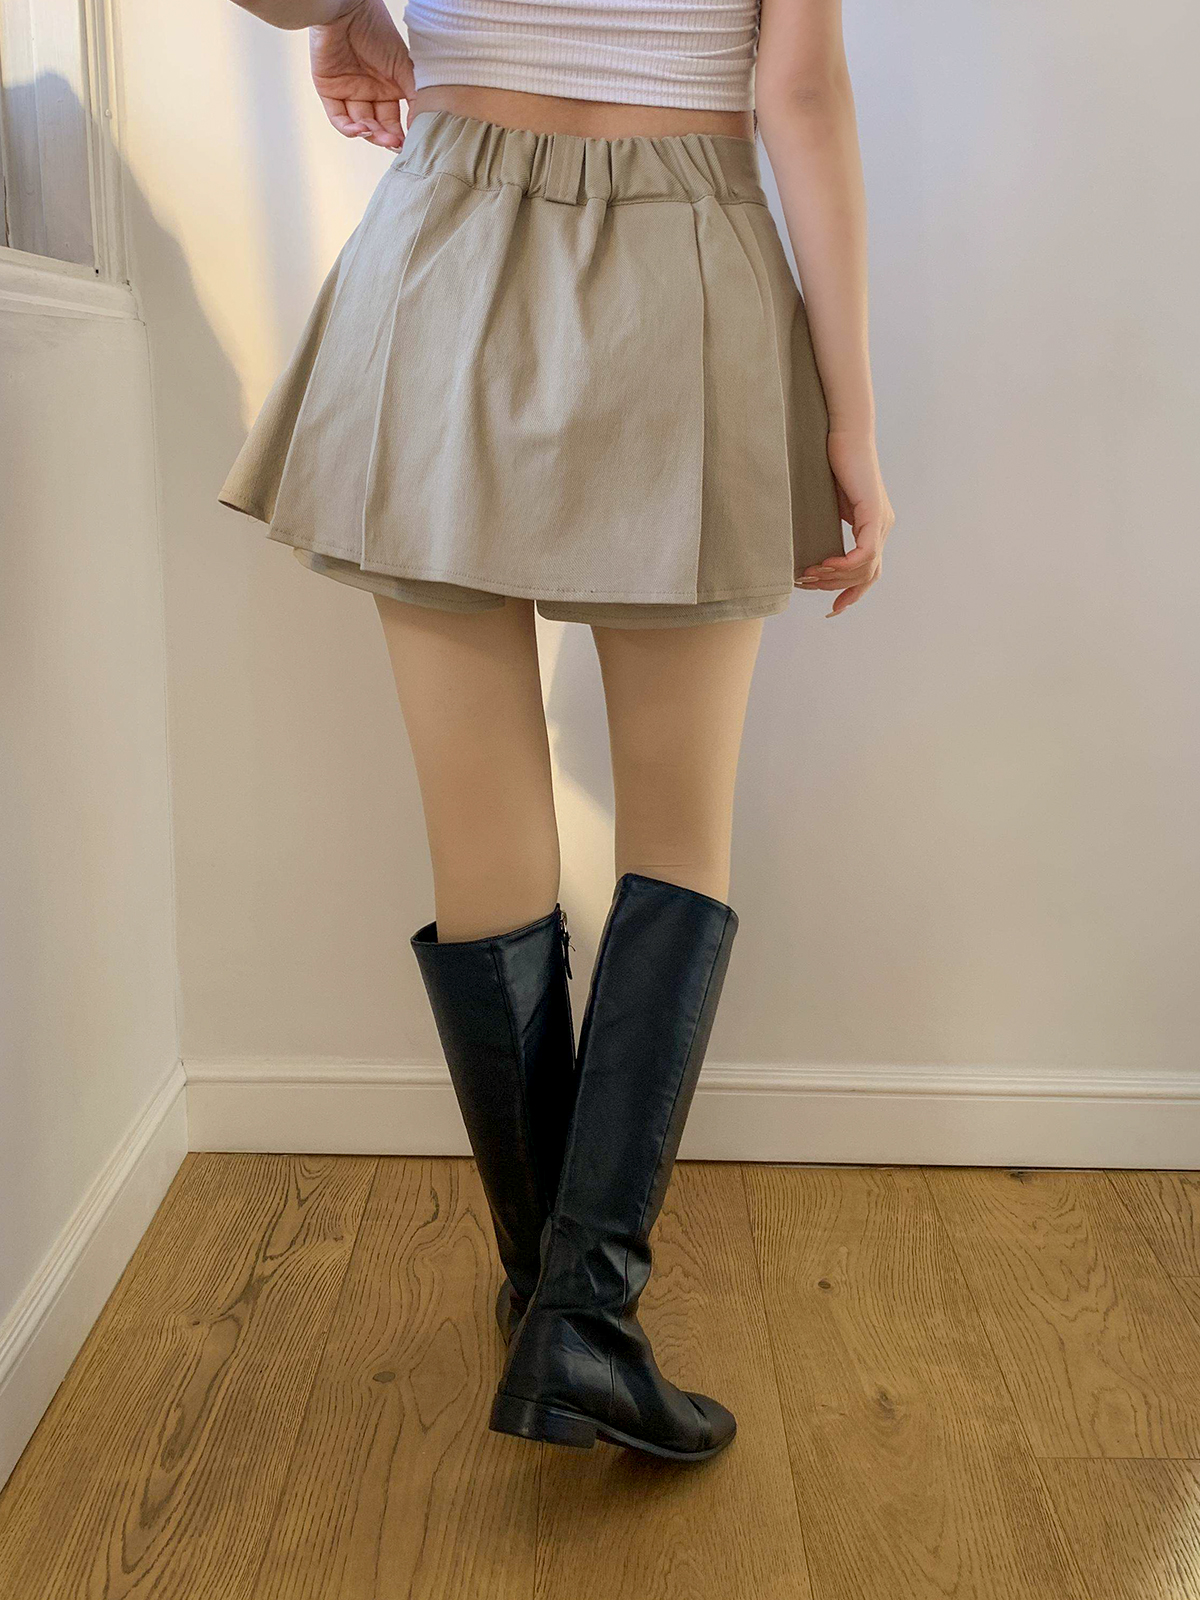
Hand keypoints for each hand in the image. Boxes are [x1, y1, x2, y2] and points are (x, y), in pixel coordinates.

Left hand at [310, 0, 415, 149]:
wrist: (347, 10)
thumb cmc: (377, 30)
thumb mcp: (405, 67)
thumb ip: (416, 97)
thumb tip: (421, 127)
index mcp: (389, 86)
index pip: (395, 119)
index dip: (401, 134)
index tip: (409, 144)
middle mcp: (370, 91)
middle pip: (378, 125)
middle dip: (386, 137)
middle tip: (395, 143)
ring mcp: (349, 91)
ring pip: (360, 125)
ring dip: (371, 134)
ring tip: (379, 134)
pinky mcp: (329, 90)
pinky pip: (338, 119)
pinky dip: (350, 129)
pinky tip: (362, 130)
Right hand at [798, 429, 894, 616]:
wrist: (843, 432)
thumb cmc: (828, 462)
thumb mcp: (826, 505)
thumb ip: (826, 528)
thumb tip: (808, 552)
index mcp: (874, 526)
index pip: (869, 573)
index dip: (852, 595)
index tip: (832, 609)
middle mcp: (882, 526)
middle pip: (867, 577)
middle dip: (836, 588)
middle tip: (807, 584)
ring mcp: (881, 521)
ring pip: (865, 569)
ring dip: (834, 577)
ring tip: (809, 574)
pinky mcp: (874, 513)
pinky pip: (865, 553)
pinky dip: (845, 564)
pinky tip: (824, 564)